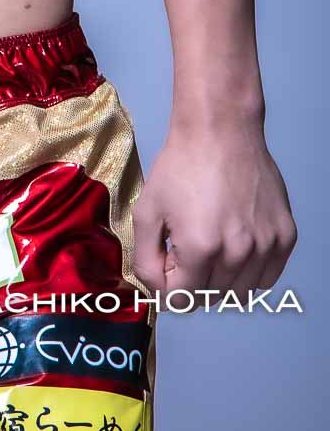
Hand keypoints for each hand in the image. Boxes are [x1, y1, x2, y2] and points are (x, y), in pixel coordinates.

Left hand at [131, 121, 296, 303]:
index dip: (167, 283)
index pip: (182, 299)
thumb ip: (146, 259)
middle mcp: (238, 252)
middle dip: (191, 279)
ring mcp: (266, 246)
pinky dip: (249, 272)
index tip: (166, 260)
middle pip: (210, 296)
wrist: (220, 132)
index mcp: (200, 247)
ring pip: (240, 292)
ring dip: (220, 278)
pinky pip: (266, 277)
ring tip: (210, 242)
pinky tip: (234, 244)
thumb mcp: (146, 210)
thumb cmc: (180, 166)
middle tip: (184, 245)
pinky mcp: (285, 237)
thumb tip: (159, 292)